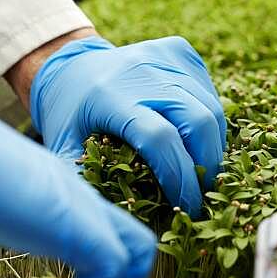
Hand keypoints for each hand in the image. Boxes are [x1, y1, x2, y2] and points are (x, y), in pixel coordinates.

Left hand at [28, 36, 225, 216]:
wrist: (69, 65)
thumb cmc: (68, 116)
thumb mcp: (63, 148)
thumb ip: (82, 182)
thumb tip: (108, 227)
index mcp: (110, 96)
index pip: (160, 139)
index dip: (180, 177)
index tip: (188, 207)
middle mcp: (141, 70)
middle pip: (197, 121)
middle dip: (207, 164)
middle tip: (202, 193)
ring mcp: (164, 56)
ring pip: (211, 107)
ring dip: (213, 146)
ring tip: (201, 172)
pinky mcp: (180, 51)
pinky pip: (208, 91)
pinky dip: (209, 121)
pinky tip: (193, 138)